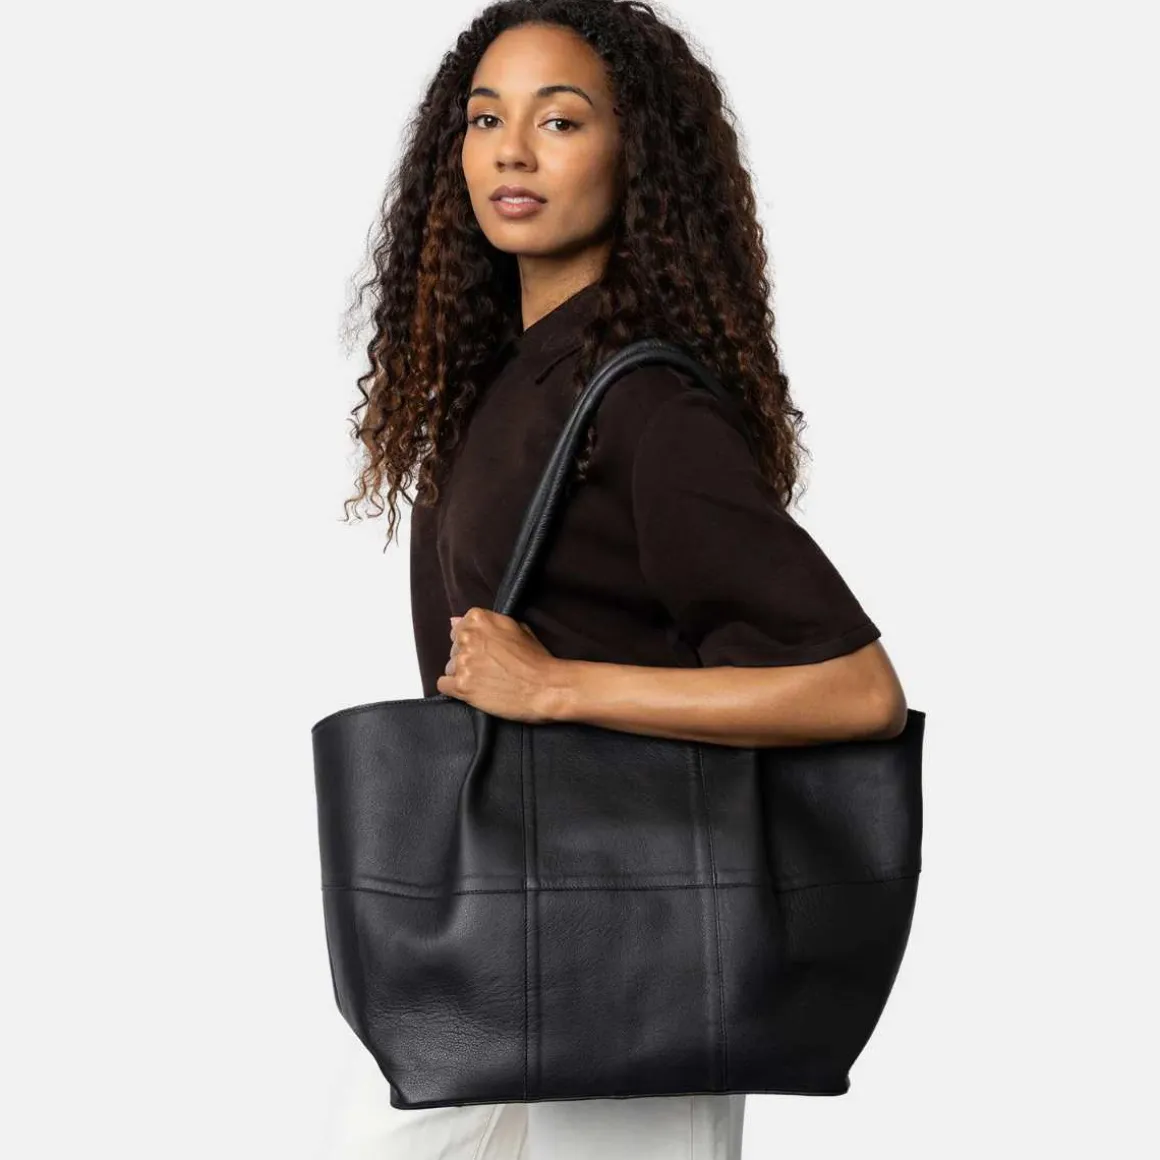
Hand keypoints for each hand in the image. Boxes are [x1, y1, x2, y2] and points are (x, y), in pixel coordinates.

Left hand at [437, 607, 565, 722]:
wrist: (546, 687)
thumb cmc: (536, 659)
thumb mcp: (517, 628)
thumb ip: (484, 623)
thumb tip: (454, 620)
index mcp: (479, 619)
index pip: (458, 629)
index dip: (473, 643)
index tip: (486, 651)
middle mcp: (468, 637)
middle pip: (454, 649)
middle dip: (468, 658)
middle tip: (490, 668)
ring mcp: (463, 661)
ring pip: (450, 667)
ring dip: (464, 674)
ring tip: (487, 681)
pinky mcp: (461, 685)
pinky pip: (444, 685)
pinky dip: (456, 689)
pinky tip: (474, 690)